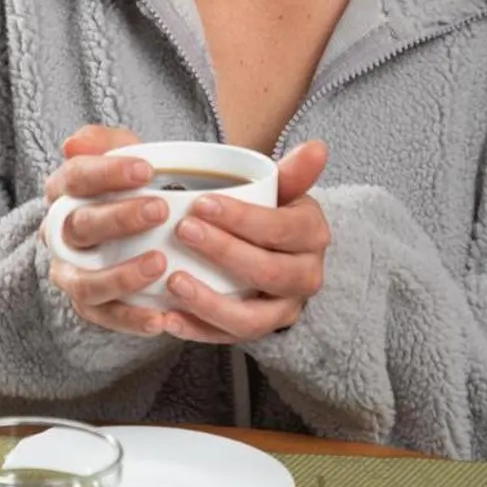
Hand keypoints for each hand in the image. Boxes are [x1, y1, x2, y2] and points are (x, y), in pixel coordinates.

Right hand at [41, 124, 172, 337]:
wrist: (138, 230)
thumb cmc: (132, 189)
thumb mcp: (124, 156)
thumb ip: (106, 144)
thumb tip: (73, 143)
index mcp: (63, 193)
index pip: (74, 178)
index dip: (107, 173)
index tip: (146, 169)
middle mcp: (59, 235)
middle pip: (80, 227)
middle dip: (119, 219)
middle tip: (160, 210)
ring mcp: (70, 273)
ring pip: (85, 282)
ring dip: (122, 275)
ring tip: (160, 265)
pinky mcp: (88, 305)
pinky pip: (104, 317)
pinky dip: (131, 320)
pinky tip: (161, 318)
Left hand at [160, 141, 330, 343]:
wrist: (277, 254)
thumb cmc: (271, 215)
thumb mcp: (283, 191)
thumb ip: (293, 173)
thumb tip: (318, 147)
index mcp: (312, 235)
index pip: (281, 229)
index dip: (242, 219)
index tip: (201, 203)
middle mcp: (306, 277)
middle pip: (267, 272)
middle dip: (223, 252)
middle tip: (183, 231)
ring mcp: (284, 311)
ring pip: (251, 318)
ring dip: (209, 302)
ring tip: (173, 281)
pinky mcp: (259, 333)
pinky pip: (229, 339)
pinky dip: (197, 331)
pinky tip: (168, 318)